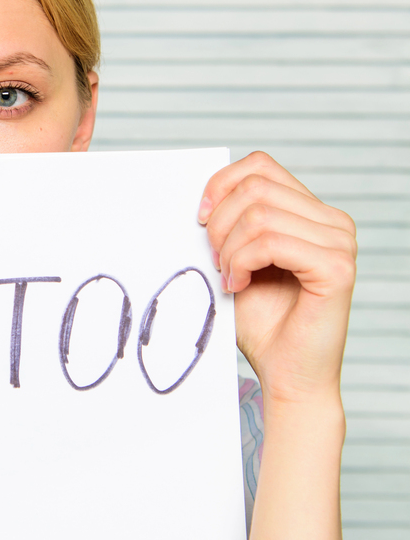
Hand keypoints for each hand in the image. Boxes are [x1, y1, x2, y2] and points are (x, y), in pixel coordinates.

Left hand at [198, 152, 356, 404]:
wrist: (285, 373)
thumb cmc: (261, 321)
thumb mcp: (236, 259)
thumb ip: (230, 223)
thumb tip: (200, 195)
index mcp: (312, 213)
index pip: (260, 165)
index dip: (221, 185)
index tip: (200, 219)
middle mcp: (333, 222)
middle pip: (255, 187)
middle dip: (220, 224)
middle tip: (216, 261)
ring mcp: (340, 243)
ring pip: (259, 214)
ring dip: (229, 249)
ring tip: (229, 278)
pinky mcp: (336, 268)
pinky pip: (271, 242)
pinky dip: (242, 262)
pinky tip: (239, 285)